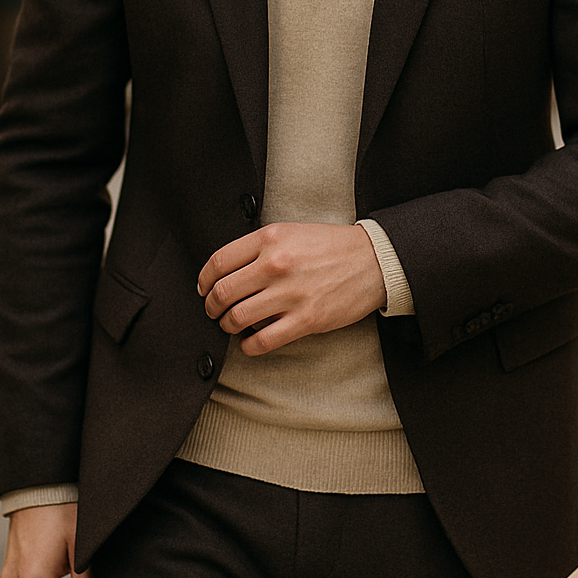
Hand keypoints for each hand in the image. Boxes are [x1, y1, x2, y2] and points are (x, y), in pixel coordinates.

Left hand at [198, 222, 385, 354]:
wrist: (373, 260)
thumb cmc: (330, 246)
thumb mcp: (291, 231)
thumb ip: (258, 247)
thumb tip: (227, 272)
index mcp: (270, 238)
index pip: (218, 262)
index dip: (204, 280)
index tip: (204, 289)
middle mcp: (276, 264)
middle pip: (222, 292)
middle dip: (212, 307)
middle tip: (214, 311)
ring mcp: (290, 294)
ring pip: (237, 318)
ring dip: (228, 326)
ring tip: (233, 325)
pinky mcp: (306, 320)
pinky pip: (262, 341)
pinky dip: (248, 346)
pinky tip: (249, 342)